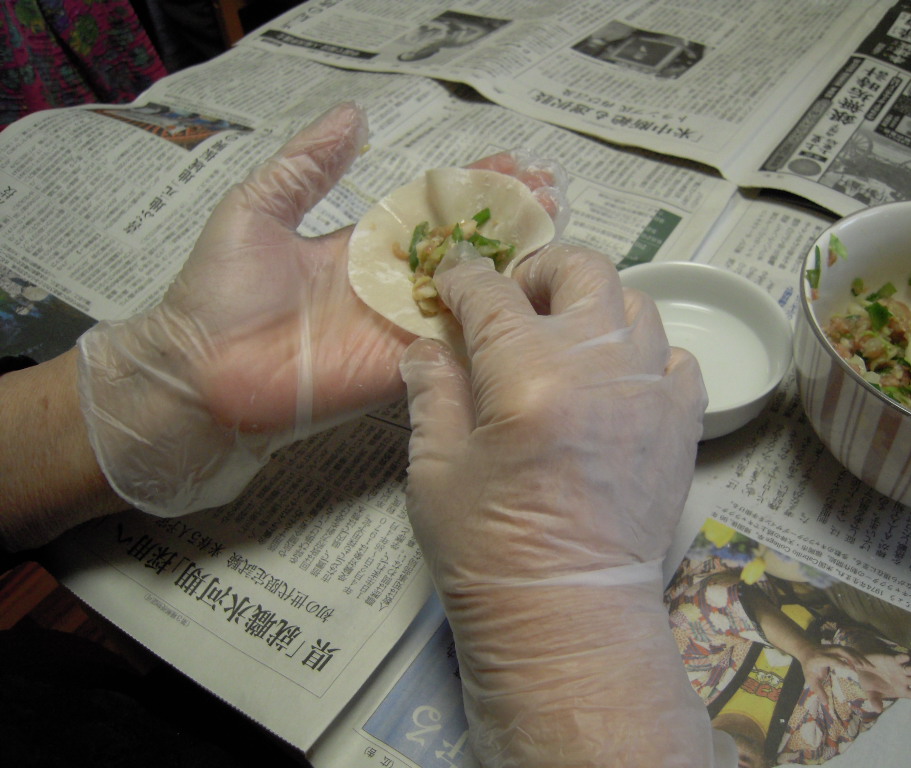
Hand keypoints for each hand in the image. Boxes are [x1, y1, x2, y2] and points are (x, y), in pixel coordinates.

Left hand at [76, 103, 562, 515]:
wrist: (198, 372)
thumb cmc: (217, 291)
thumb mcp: (257, 209)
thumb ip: (307, 167)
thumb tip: (353, 116)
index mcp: (362, 245)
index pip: (433, 208)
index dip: (473, 185)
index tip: (514, 162)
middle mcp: (391, 284)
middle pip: (464, 247)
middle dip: (508, 219)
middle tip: (550, 194)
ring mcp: (399, 326)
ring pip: (471, 291)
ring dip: (513, 263)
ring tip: (555, 230)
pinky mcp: (400, 366)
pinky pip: (455, 342)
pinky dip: (493, 321)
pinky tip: (530, 295)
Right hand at [401, 245, 715, 765]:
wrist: (568, 613)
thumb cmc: (486, 548)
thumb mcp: (434, 468)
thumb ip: (432, 390)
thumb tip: (428, 345)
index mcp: (525, 370)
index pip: (492, 291)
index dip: (464, 278)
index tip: (451, 283)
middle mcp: (598, 362)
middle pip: (582, 269)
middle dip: (541, 267)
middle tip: (516, 296)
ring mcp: (649, 387)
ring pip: (634, 303)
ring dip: (593, 305)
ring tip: (566, 335)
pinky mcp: (682, 420)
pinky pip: (674, 355)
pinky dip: (644, 350)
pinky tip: (616, 378)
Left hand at [797, 644, 866, 701]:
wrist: (805, 650)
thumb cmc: (809, 666)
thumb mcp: (811, 679)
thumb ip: (818, 690)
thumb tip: (825, 703)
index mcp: (820, 658)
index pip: (832, 659)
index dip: (841, 663)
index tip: (852, 669)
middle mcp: (827, 651)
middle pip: (841, 650)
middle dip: (852, 657)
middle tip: (863, 666)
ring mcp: (833, 647)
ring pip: (847, 649)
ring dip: (858, 656)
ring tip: (868, 665)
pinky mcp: (838, 647)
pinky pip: (850, 649)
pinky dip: (858, 655)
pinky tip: (866, 662)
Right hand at [856, 652, 910, 709]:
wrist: (861, 667)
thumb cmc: (869, 682)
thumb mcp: (870, 693)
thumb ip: (875, 701)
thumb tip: (878, 710)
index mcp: (901, 690)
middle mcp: (903, 680)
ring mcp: (899, 670)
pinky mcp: (893, 660)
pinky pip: (900, 659)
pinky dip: (903, 658)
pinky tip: (907, 658)